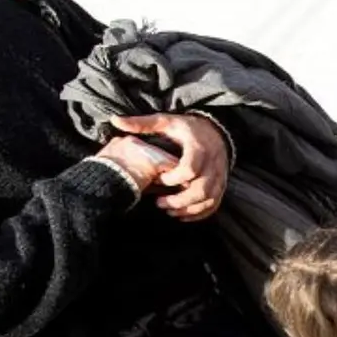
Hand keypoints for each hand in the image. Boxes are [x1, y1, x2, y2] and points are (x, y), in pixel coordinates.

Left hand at [109, 113, 229, 220]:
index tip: (157, 179)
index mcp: (198, 148)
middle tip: (159, 203)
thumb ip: (142, 123)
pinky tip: (182, 215)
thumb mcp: (166, 121)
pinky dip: (199, 214)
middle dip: (179, 200)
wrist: (216, 132)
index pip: (189, 169)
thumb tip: (115, 121)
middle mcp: (212, 165)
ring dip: (188, 209)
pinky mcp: (221, 186)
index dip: (172, 178)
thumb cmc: (187, 128)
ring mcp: (219, 177)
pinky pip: (213, 205)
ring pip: (208, 200)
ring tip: (169, 211)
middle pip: (200, 190)